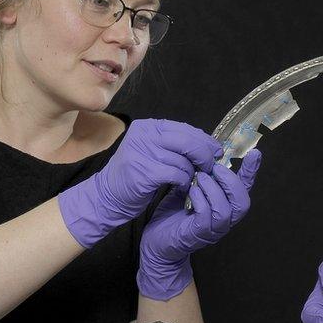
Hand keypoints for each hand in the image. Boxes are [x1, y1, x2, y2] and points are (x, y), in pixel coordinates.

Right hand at [58, 119, 222, 248]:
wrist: (107, 196)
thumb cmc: (135, 175)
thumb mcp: (151, 151)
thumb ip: (174, 144)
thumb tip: (207, 145)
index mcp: (148, 127)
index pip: (184, 129)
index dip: (204, 140)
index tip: (216, 151)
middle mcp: (144, 136)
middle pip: (187, 141)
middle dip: (204, 155)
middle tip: (209, 167)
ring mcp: (142, 153)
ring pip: (184, 160)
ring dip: (193, 172)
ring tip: (192, 179)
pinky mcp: (144, 172)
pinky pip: (177, 174)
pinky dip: (184, 181)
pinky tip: (183, 186)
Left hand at [137, 149, 261, 299]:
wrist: (157, 240)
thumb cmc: (174, 213)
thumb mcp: (189, 188)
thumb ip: (201, 175)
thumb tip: (205, 154)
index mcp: (225, 205)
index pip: (245, 188)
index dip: (252, 171)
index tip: (255, 153)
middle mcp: (225, 219)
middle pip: (243, 202)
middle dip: (231, 181)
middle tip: (215, 168)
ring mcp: (213, 229)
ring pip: (225, 210)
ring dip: (213, 190)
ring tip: (200, 178)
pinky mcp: (198, 235)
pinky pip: (207, 216)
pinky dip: (201, 200)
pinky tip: (191, 192)